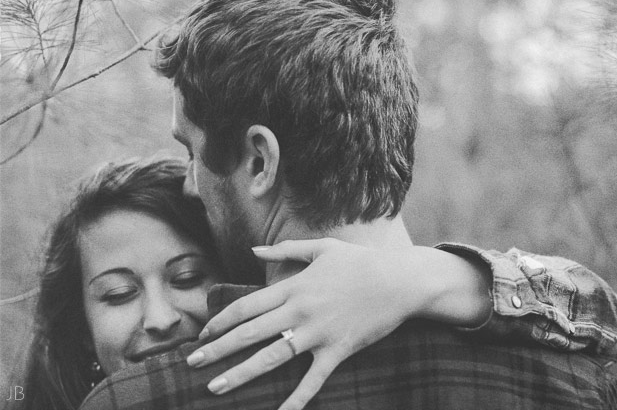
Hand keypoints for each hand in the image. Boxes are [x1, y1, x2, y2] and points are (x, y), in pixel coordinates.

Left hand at [186, 238, 491, 409]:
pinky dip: (296, 401)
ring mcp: (317, 334)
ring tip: (215, 388)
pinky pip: (312, 381)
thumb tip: (254, 251)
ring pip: (271, 358)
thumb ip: (286, 250)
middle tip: (191, 364)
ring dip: (240, 374)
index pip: (246, 306)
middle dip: (217, 350)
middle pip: (249, 333)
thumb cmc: (360, 262)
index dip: (220, 321)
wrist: (399, 281)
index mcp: (293, 286)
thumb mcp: (322, 248)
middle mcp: (299, 311)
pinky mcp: (337, 351)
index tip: (202, 333)